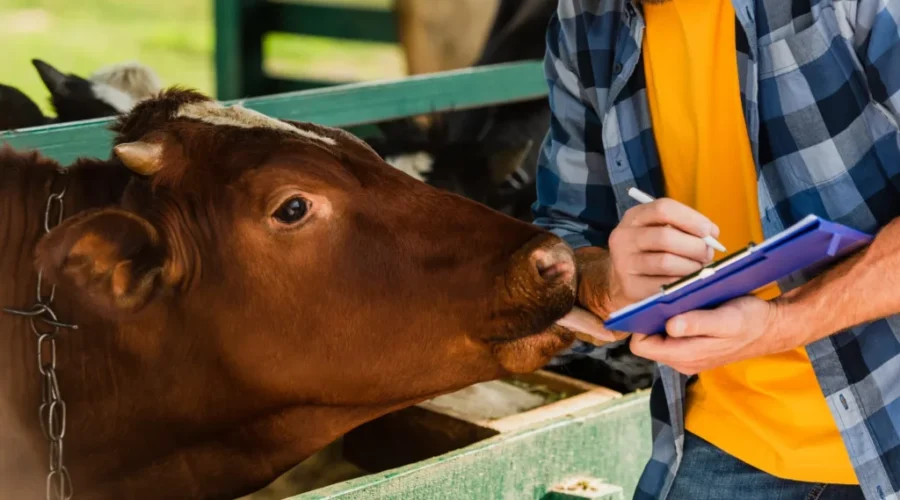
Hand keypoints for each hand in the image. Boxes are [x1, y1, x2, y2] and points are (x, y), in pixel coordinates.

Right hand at [606, 198, 719, 310]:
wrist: (622, 281)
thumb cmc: (652, 252)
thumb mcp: (660, 231)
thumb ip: (686, 228)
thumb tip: (712, 235)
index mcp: (634, 217)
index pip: (663, 208)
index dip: (691, 218)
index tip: (709, 231)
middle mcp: (624, 238)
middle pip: (665, 237)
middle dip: (695, 246)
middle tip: (707, 254)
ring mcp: (624, 263)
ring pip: (666, 262)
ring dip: (691, 267)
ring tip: (698, 269)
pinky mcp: (630, 287)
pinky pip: (664, 285)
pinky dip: (681, 283)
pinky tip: (686, 281)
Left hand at [629, 296, 794, 374]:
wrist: (772, 328)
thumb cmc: (751, 321)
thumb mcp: (726, 320)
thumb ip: (697, 324)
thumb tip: (670, 326)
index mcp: (686, 356)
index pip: (641, 345)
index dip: (641, 324)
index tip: (651, 304)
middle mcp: (682, 361)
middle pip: (647, 341)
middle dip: (651, 320)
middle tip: (665, 298)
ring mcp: (688, 356)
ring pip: (659, 338)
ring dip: (663, 319)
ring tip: (677, 301)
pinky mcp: (694, 349)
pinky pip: (672, 336)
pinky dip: (675, 321)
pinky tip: (686, 306)